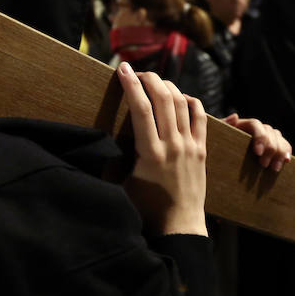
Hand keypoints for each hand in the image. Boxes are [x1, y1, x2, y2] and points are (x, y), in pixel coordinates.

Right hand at [117, 63, 207, 236]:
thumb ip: (113, 161)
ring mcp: (190, 146)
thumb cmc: (146, 210)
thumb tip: (93, 143)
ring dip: (168, 86)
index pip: (140, 109)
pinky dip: (190, 101)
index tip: (122, 68)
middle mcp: (173, 145)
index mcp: (150, 153)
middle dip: (149, 78)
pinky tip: (180, 98)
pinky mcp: (201, 150)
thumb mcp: (123, 185)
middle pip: (163, 98)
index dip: (130, 84)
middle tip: (137, 72)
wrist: (179, 226)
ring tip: (155, 82)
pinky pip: (200, 116)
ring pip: (182, 103)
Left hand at [223, 114, 292, 171]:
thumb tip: (235, 116)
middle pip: (270, 132)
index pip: (256, 125)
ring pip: (278, 138)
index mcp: (242, 125)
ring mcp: (265, 138)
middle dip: (271, 149)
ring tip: (275, 168)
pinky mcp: (271, 148)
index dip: (260, 137)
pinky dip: (286, 151)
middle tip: (264, 165)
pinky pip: (283, 146)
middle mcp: (255, 129)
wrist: (217, 163)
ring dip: (280, 152)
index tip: (258, 152)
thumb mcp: (216, 137)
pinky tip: (287, 160)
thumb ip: (223, 126)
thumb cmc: (214, 148)